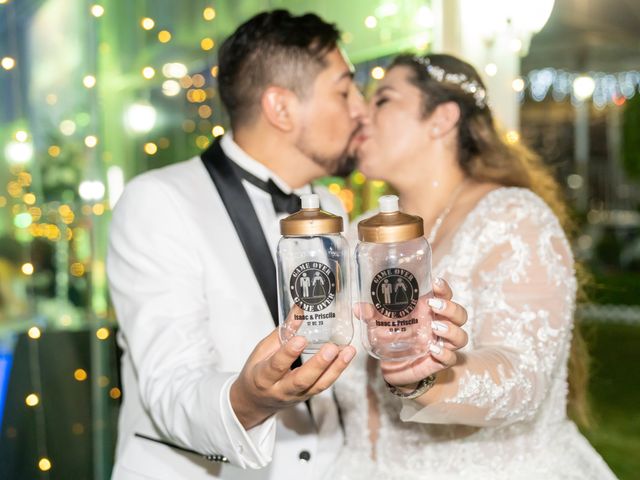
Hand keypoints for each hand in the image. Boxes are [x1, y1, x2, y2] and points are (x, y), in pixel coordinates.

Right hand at [230, 312, 355, 428]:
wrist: (256, 401)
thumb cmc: (257, 371)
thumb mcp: (263, 350)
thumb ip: (282, 332)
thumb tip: (299, 308)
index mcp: (263, 377)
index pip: (276, 366)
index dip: (289, 353)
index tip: (301, 339)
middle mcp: (280, 390)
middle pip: (301, 380)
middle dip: (318, 364)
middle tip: (332, 348)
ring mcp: (296, 396)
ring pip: (317, 385)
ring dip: (335, 368)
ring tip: (348, 351)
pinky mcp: (308, 397)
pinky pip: (324, 385)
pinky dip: (337, 371)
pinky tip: (346, 357)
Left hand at [379, 277, 467, 389]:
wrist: (393, 366)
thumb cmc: (392, 337)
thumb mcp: (380, 324)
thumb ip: (371, 315)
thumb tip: (358, 307)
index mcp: (430, 310)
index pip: (445, 295)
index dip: (444, 288)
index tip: (436, 282)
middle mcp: (441, 324)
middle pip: (460, 314)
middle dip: (450, 308)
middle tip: (433, 306)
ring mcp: (442, 343)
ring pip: (461, 335)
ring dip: (451, 330)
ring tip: (434, 327)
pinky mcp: (439, 361)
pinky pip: (451, 358)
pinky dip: (445, 353)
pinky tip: (433, 349)